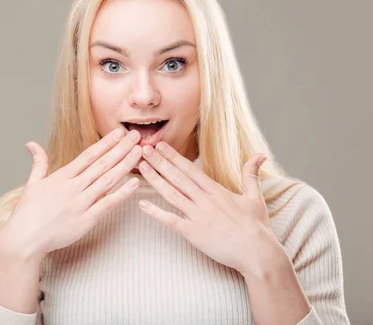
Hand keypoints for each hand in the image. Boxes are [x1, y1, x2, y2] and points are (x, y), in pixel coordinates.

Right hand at [0, 128, 142, 259]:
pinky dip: (122, 193)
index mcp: (61, 177)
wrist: (24, 239)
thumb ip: (38, 163)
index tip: (119, 132)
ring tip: (140, 153)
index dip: (106, 143)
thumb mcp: (32, 183)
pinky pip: (107, 204)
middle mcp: (72, 187)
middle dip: (121, 149)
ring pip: (107, 180)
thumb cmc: (27, 213)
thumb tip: (31, 144)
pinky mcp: (85, 220)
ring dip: (125, 165)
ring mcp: (80, 203)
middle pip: (102, 164)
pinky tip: (135, 183)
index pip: (88, 155)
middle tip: (136, 136)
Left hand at [137, 142, 283, 275]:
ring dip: (155, 180)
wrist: (258, 254)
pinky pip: (171, 220)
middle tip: (144, 149)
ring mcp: (199, 217)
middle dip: (159, 162)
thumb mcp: (255, 198)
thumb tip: (259, 155)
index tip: (160, 145)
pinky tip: (142, 204)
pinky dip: (155, 212)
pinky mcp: (194, 233)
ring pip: (172, 194)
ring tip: (141, 168)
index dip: (174, 156)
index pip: (191, 169)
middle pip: (178, 177)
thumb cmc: (257, 228)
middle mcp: (206, 201)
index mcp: (217, 191)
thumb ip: (251, 175)